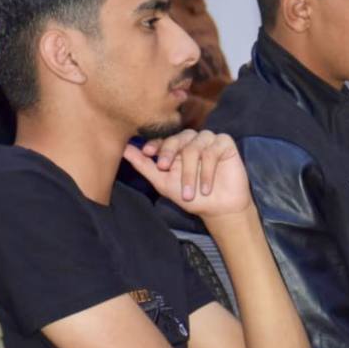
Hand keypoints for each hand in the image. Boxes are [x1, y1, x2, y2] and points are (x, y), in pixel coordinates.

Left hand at [123, 130, 253, 219]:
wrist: (217, 209)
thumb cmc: (190, 196)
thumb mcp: (162, 182)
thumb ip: (144, 165)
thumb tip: (123, 149)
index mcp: (177, 147)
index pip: (165, 138)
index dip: (156, 143)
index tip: (148, 152)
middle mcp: (192, 141)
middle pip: (179, 138)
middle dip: (170, 154)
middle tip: (164, 169)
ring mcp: (209, 141)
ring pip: (194, 147)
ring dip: (190, 172)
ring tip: (189, 193)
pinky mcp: (225, 144)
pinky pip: (212, 151)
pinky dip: (208, 171)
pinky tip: (206, 188)